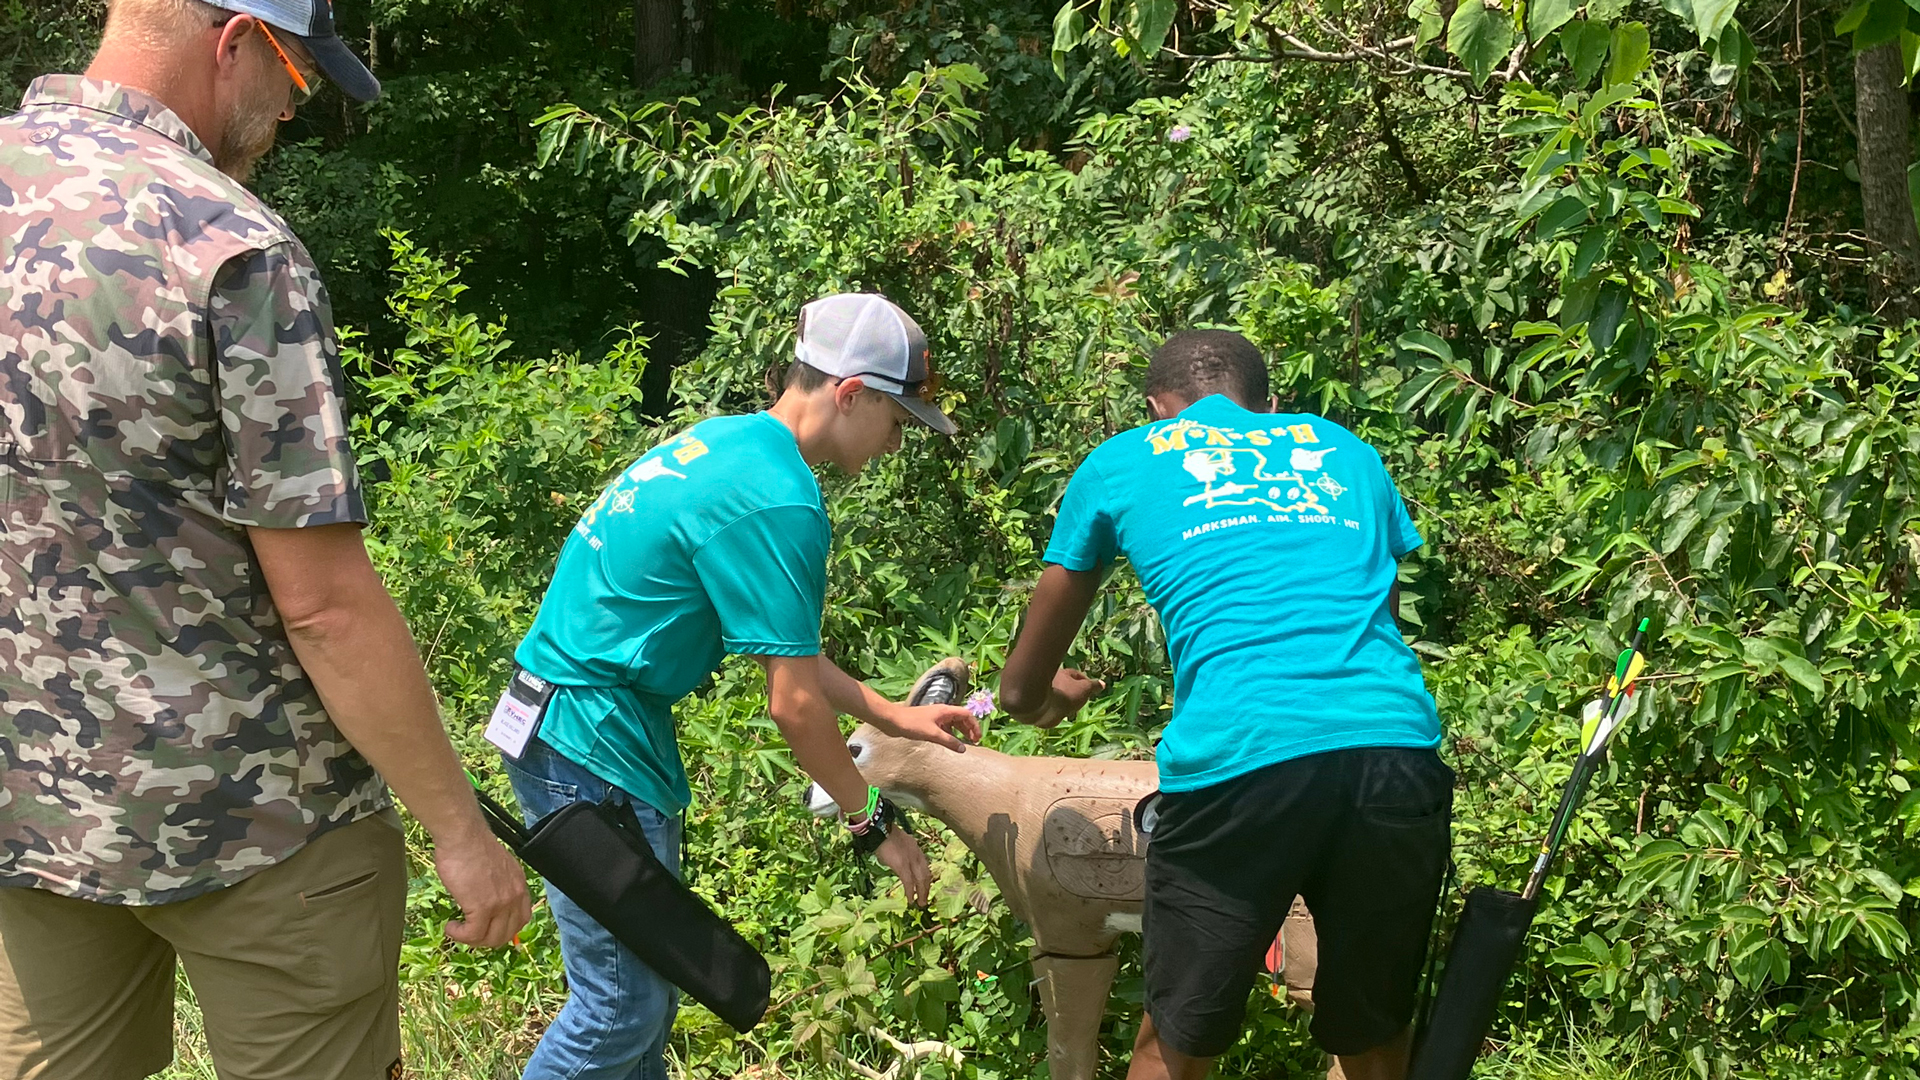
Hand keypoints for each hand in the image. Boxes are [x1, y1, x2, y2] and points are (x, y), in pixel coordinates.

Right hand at [434, 831, 532, 946]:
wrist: (463, 835)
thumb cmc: (471, 845)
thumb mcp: (495, 867)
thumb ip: (497, 885)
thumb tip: (486, 900)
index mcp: (519, 885)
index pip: (521, 919)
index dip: (503, 929)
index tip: (486, 928)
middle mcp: (515, 895)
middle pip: (506, 933)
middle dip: (486, 939)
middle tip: (468, 933)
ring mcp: (501, 903)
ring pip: (491, 939)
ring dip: (471, 939)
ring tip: (457, 930)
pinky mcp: (483, 907)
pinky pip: (473, 934)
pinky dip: (460, 935)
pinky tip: (451, 927)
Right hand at [873, 828, 930, 906]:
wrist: (880, 830)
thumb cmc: (884, 835)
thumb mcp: (898, 843)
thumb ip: (902, 853)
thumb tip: (897, 863)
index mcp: (916, 848)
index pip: (925, 866)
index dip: (926, 878)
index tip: (926, 886)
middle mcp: (917, 855)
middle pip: (926, 874)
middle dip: (926, 888)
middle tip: (925, 899)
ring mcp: (911, 860)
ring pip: (920, 880)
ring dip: (921, 893)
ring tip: (920, 903)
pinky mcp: (902, 866)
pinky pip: (909, 882)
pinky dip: (911, 892)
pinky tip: (910, 900)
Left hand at [878, 702, 980, 750]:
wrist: (893, 720)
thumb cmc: (912, 724)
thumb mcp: (933, 734)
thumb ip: (949, 741)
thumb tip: (963, 749)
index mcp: (945, 711)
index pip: (966, 715)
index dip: (974, 725)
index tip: (977, 738)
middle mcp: (942, 712)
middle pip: (961, 719)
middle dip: (969, 729)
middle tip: (973, 742)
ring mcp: (935, 717)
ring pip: (953, 723)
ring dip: (960, 732)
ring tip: (963, 744)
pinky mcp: (928, 723)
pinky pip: (944, 728)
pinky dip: (950, 734)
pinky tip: (949, 743)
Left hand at [1031, 667, 1104, 728]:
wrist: (1043, 707)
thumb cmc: (1065, 694)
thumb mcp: (1084, 689)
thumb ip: (1093, 686)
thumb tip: (1102, 683)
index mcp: (1063, 673)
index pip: (1076, 675)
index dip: (1085, 682)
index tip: (1092, 690)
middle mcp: (1052, 680)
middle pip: (1067, 685)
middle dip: (1075, 693)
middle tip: (1083, 701)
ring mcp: (1045, 693)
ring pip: (1060, 696)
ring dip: (1067, 703)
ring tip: (1073, 710)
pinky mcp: (1041, 704)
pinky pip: (1054, 706)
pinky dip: (1059, 710)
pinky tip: (1063, 715)